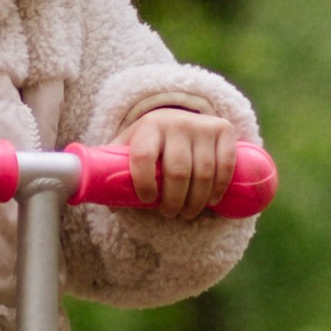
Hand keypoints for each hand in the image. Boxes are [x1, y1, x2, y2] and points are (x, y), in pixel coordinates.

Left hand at [122, 107, 240, 218]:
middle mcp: (176, 122)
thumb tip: (105, 200)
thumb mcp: (128, 147)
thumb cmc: (148, 141)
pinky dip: (219, 187)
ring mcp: (202, 125)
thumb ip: (114, 169)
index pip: (144, 157)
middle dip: (173, 201)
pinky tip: (211, 201)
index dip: (144, 183)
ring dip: (196, 200)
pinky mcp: (224, 129)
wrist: (178, 117)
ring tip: (188, 212)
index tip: (147, 199)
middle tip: (169, 213)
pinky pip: (225, 165)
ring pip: (203, 172)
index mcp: (148, 126)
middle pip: (178, 171)